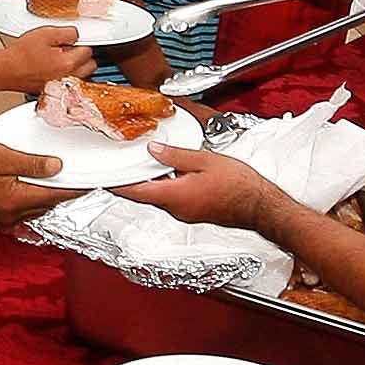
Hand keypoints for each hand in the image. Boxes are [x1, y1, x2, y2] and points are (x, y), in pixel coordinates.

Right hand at [0, 26, 96, 89]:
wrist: (4, 71)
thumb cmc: (20, 56)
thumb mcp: (45, 34)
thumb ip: (67, 33)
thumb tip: (76, 34)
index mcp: (68, 64)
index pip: (89, 50)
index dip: (82, 41)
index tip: (75, 39)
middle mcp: (68, 78)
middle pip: (90, 66)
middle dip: (83, 55)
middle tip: (70, 47)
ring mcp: (61, 86)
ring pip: (81, 76)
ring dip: (77, 66)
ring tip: (61, 57)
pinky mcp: (53, 90)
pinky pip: (68, 82)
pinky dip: (65, 75)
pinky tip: (53, 67)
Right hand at [0, 139, 73, 225]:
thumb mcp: (2, 155)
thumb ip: (32, 163)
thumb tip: (57, 167)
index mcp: (16, 200)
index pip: (55, 196)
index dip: (75, 190)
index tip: (91, 185)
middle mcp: (12, 215)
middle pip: (48, 206)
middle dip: (63, 195)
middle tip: (78, 182)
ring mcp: (4, 219)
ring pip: (37, 211)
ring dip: (49, 200)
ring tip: (59, 185)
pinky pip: (24, 213)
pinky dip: (34, 203)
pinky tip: (36, 193)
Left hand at [118, 144, 288, 232]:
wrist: (261, 206)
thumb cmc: (239, 186)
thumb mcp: (204, 160)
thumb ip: (175, 156)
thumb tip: (153, 150)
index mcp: (174, 196)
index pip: (135, 191)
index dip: (116, 184)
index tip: (103, 178)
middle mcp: (176, 209)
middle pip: (144, 194)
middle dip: (134, 179)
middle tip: (124, 163)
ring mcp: (185, 214)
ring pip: (159, 196)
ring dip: (152, 181)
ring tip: (149, 162)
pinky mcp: (194, 213)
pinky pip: (172, 199)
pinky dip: (167, 185)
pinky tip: (173, 172)